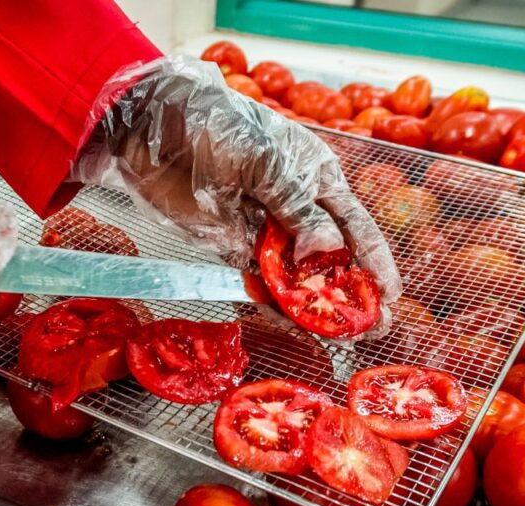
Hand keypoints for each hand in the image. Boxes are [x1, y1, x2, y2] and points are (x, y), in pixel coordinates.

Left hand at [71, 57, 400, 329]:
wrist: (155, 129)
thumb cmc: (217, 126)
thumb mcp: (265, 161)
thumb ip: (297, 208)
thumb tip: (327, 251)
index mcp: (315, 178)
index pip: (355, 225)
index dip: (375, 260)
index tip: (391, 295)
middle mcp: (295, 208)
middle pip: (330, 257)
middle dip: (352, 291)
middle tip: (371, 328)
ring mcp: (262, 229)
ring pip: (296, 275)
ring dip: (316, 305)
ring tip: (341, 338)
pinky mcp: (230, 245)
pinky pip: (259, 280)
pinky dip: (274, 303)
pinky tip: (293, 325)